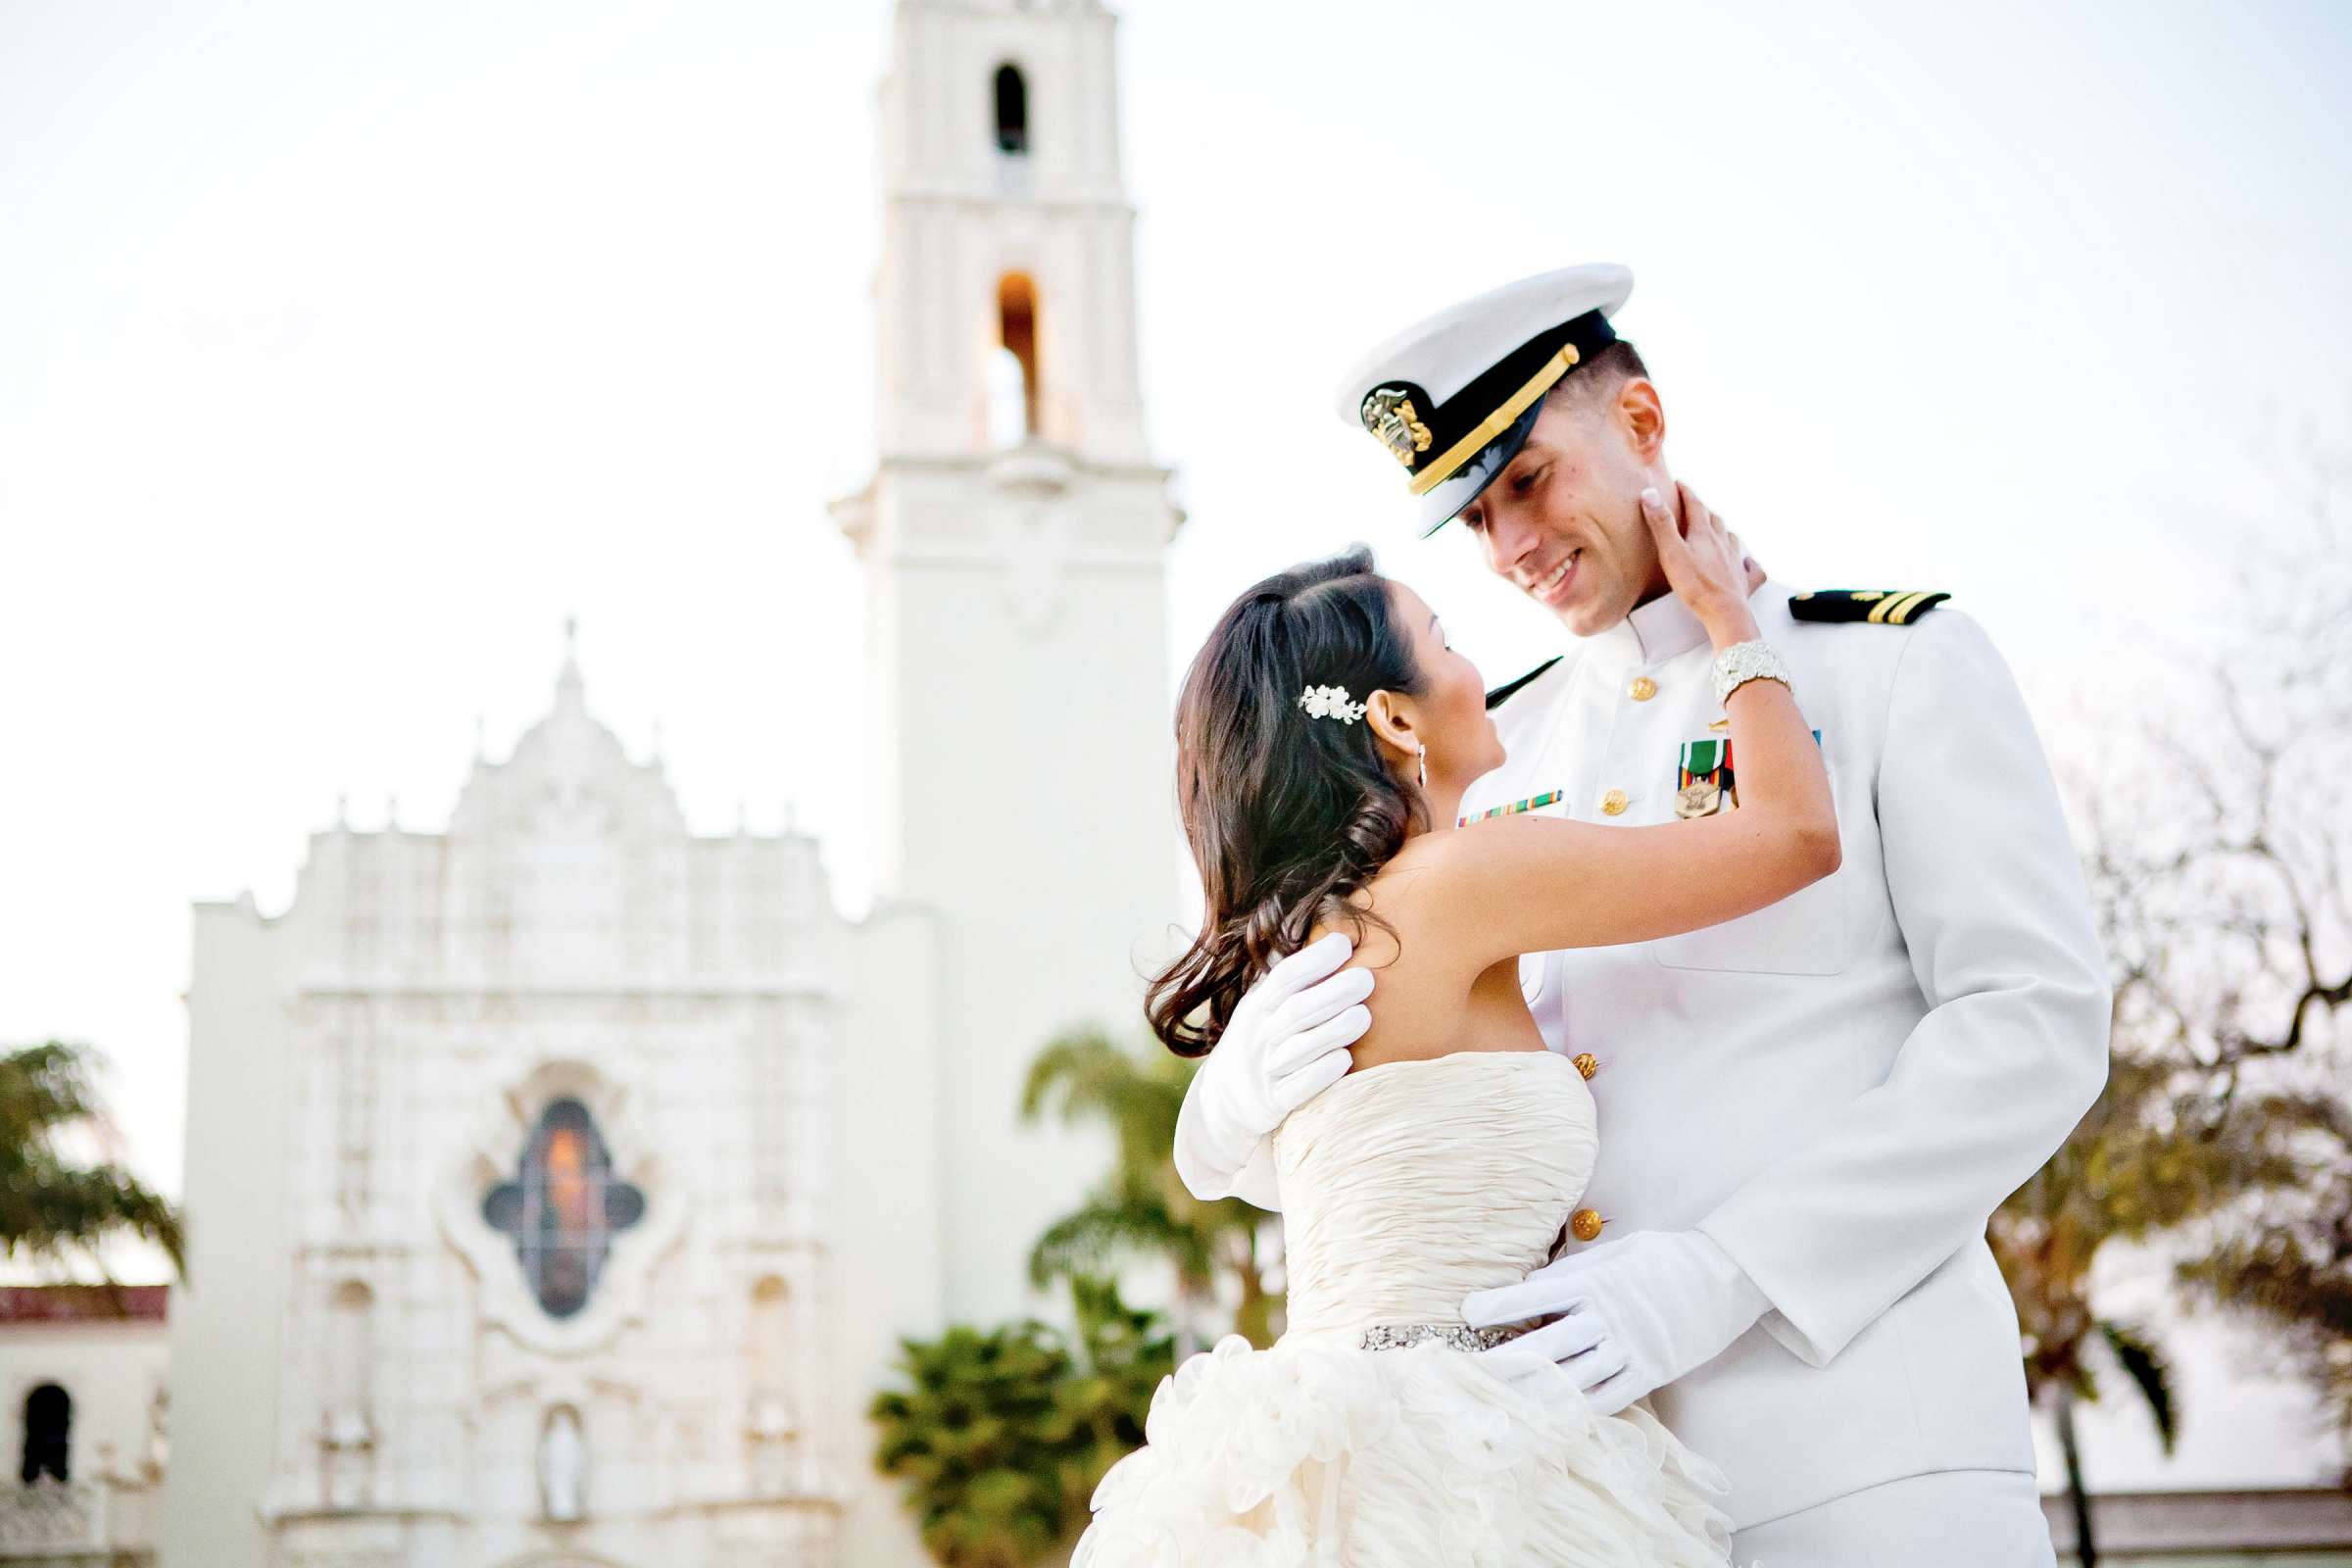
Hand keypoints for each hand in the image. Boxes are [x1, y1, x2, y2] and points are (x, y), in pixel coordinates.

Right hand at [1170, 932, 1371, 1201]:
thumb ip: (1289, 979)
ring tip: (1364, 1016)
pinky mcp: (1275, 1102)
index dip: (1314, 960)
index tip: (1345, 944)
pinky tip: (1344, 1058)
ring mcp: (1266, 1070)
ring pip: (1300, 1049)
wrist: (1224, 1101)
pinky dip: (1321, 1073)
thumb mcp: (1262, 1006)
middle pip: (1296, 1011)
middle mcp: (1260, 1035)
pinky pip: (1298, 1088)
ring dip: (1333, 1031)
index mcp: (1259, 1006)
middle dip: (1332, 993)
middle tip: (1366, 979)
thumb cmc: (1261, 1039)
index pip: (1284, 977)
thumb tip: (1333, 935)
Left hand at [1461, 1229, 1767, 1416]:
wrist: (1727, 1277)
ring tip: (1498, 1403)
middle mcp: (1608, 1318)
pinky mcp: (1650, 1372)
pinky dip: (1576, 1409)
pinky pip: (1607, 1397)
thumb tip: (1533, 1286)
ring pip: (1572, 1378)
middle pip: (1546, 1345)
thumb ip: (1576, 1271)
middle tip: (1466, 1372)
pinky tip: (1549, 1417)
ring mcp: (1630, 1349)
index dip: (1499, 1305)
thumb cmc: (1667, 1257)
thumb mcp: (1618, 1251)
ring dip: (1532, 1392)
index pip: (1536, 1295)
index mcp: (1596, 1281)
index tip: (1467, 1311)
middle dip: (1504, 1360)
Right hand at [1640, 481, 1761, 647]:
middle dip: (1703, 511)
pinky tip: (1746, 562)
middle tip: (1695, 507)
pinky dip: (1747, 561)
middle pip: (1714, 520)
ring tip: (1717, 530)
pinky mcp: (1744, 580)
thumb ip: (1661, 523)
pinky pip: (1751, 567)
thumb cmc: (1695, 584)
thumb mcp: (1671, 552)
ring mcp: (1735, 561)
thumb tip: (1650, 493)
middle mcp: (1722, 543)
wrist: (1724, 612)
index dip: (1687, 493)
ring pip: (1731, 538)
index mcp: (1704, 534)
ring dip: (1723, 531)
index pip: (1696, 506)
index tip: (1679, 484)